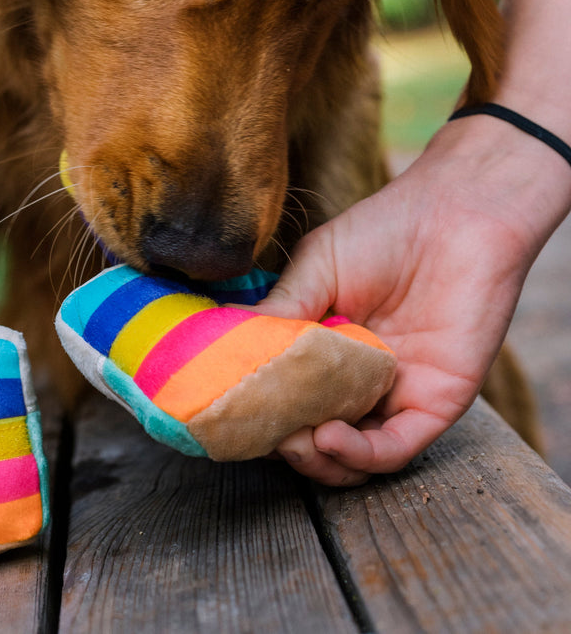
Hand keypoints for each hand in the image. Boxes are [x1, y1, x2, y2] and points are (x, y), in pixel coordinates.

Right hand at [260, 114, 570, 485]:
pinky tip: (328, 436)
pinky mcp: (434, 405)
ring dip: (317, 461)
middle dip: (283, 444)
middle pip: (313, 434)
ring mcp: (395, 395)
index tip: (227, 408)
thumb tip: (221, 350)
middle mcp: (359, 379)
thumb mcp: (314, 267)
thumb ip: (278, 312)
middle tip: (260, 431)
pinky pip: (395, 449)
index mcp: (327, 347)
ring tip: (292, 439)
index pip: (287, 394)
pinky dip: (359, 455)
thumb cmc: (386, 231)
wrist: (456, 216)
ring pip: (353, 457)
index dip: (258, 409)